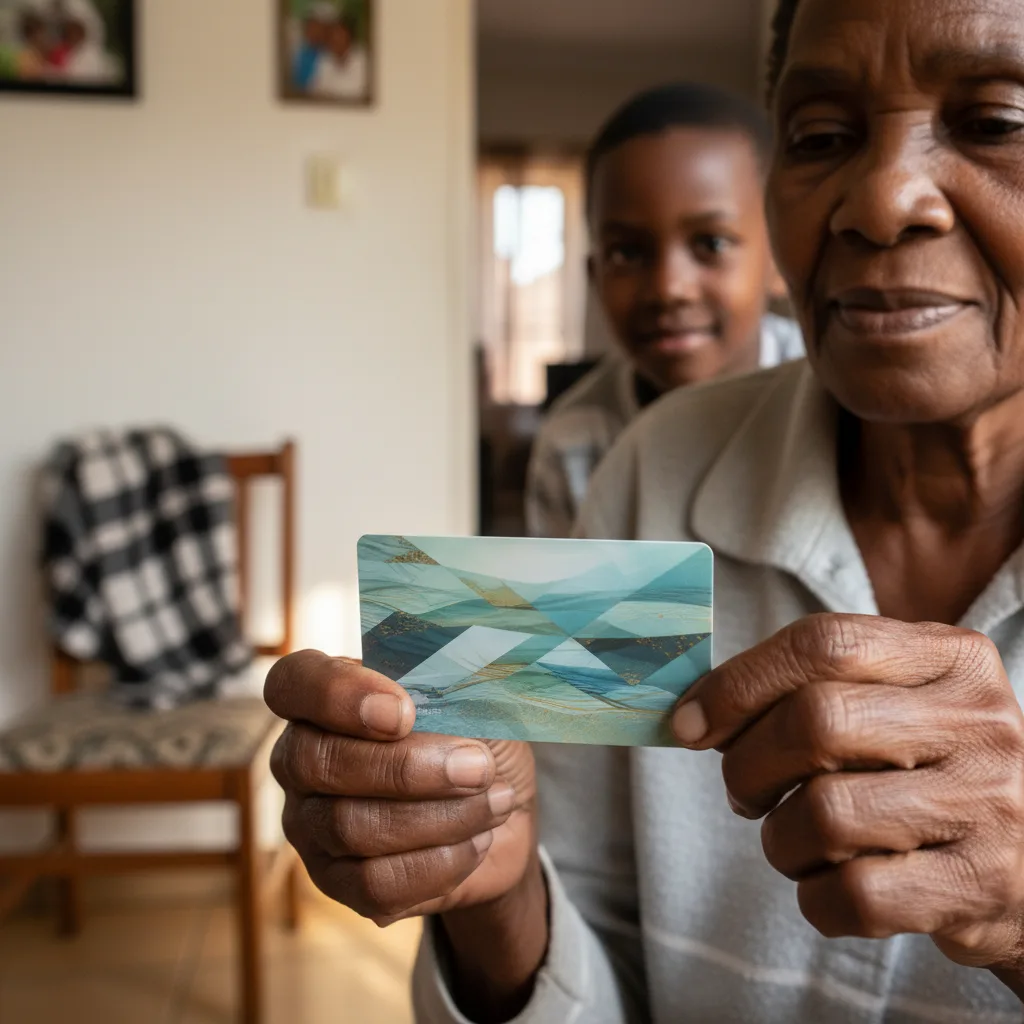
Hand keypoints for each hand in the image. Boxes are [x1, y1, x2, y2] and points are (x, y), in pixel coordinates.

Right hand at [265, 651, 537, 924]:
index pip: (293, 681)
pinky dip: (438, 863)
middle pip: (319, 763)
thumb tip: (444, 692)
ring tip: (494, 801)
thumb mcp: (472, 698)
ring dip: (439, 817)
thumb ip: (448, 686)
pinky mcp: (336, 881)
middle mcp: (302, 758)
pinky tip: (477, 840)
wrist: (500, 810)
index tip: (404, 712)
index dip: (337, 694)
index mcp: (327, 697)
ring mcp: (310, 823)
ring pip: (352, 827)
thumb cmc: (477, 738)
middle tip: (477, 766)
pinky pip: (374, 884)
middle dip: (408, 768)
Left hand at [672, 614, 1023, 974]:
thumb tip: (692, 713)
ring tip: (796, 838)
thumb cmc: (926, 766)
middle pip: (815, 723)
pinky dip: (814, 896)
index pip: (823, 644)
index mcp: (949, 657)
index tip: (688, 722)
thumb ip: (810, 688)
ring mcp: (987, 804)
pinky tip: (830, 883)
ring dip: (780, 838)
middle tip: (742, 790)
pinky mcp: (979, 886)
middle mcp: (979, 722)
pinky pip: (853, 896)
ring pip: (825, 816)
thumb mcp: (894, 701)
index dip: (737, 683)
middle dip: (747, 765)